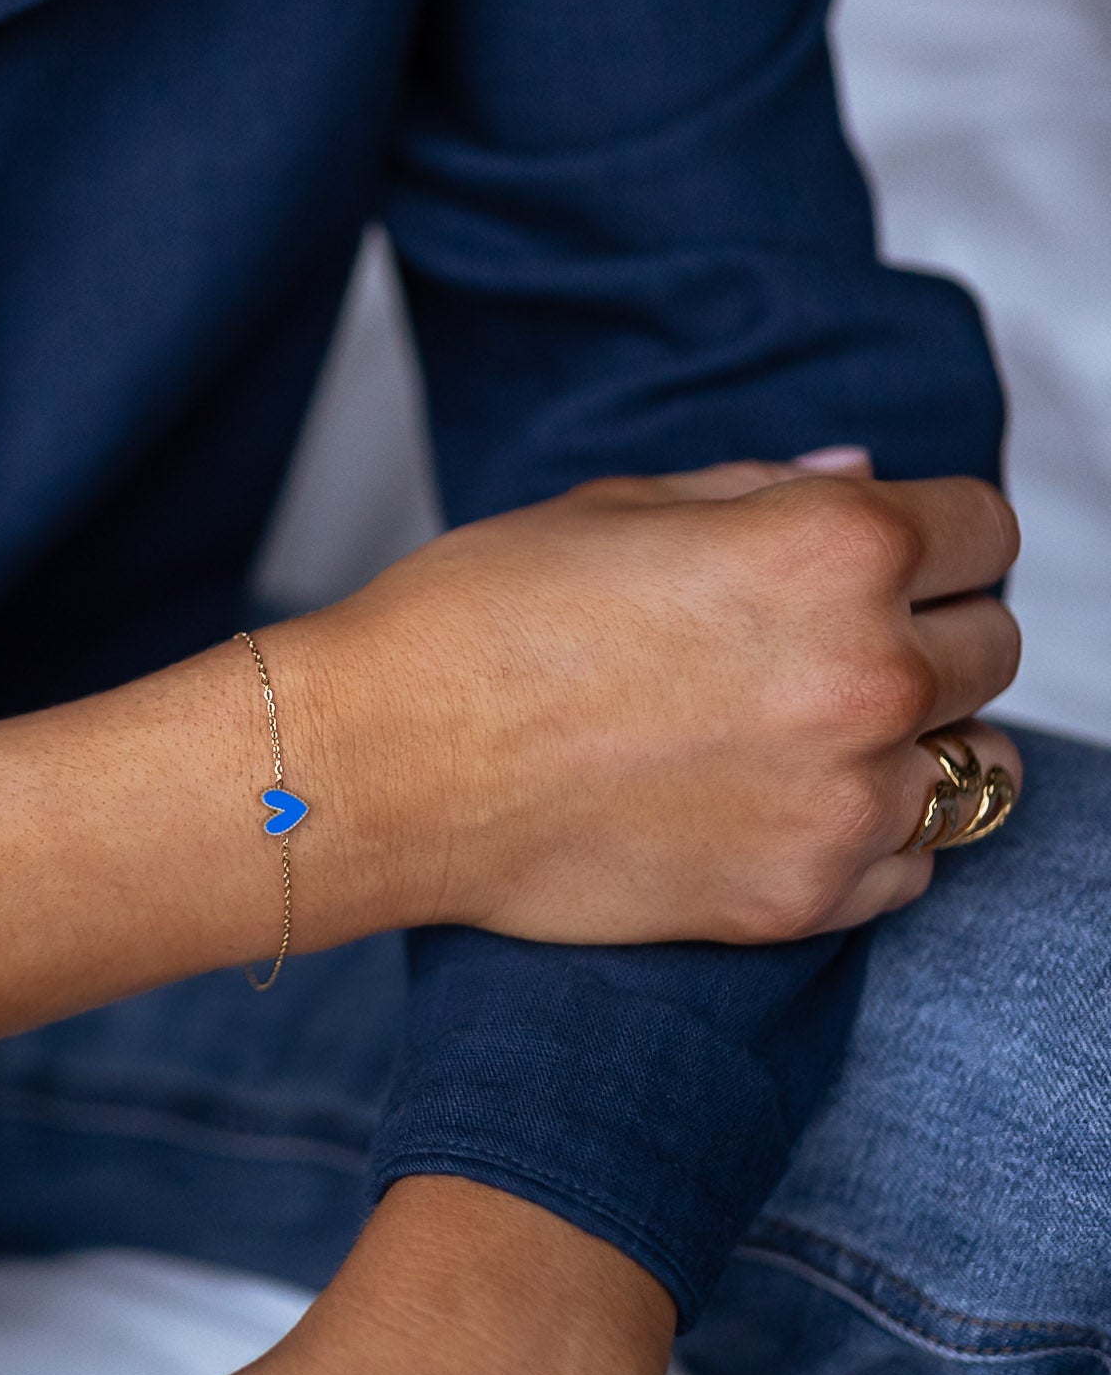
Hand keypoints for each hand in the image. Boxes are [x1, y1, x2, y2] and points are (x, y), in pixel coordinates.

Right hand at [283, 454, 1021, 947]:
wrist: (380, 768)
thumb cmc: (478, 620)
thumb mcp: (624, 505)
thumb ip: (766, 493)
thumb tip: (858, 477)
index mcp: (832, 546)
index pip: (985, 529)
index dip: (935, 534)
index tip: (894, 556)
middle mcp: (867, 672)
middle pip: (993, 645)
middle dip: (930, 632)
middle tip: (837, 644)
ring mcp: (843, 799)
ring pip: (979, 768)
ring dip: (925, 741)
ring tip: (830, 733)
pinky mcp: (803, 897)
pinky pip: (913, 863)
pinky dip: (873, 835)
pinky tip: (788, 803)